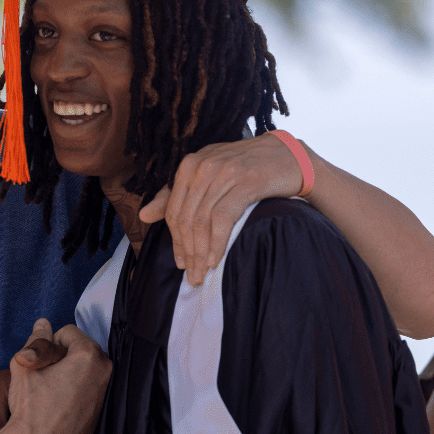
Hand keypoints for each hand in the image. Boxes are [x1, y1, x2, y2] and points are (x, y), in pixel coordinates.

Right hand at [0, 320, 109, 433]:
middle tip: (44, 373)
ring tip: (49, 388)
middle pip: (79, 349)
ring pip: (83, 368)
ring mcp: (103, 392)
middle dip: (61, 356)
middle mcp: (103, 372)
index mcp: (89, 356)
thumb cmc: (31, 407)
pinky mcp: (99, 410)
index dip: (49, 343)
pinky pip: (87, 388)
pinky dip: (74, 389)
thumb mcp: (24, 365)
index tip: (41, 361)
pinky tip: (57, 401)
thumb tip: (43, 324)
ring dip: (67, 371)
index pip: (67, 332)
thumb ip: (36, 340)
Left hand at [139, 133, 301, 284]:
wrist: (289, 157)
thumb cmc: (247, 170)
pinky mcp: (245, 182)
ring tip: (201, 273)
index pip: (173, 209)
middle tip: (191, 275)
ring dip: (200, 252)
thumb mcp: (208, 176)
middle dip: (186, 251)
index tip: (179, 262)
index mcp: (189, 165)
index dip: (174, 240)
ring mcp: (223, 173)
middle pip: (185, 217)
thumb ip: (176, 195)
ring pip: (201, 220)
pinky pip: (222, 218)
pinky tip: (215, 259)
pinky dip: (216, 242)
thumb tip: (144, 216)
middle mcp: (202, 166)